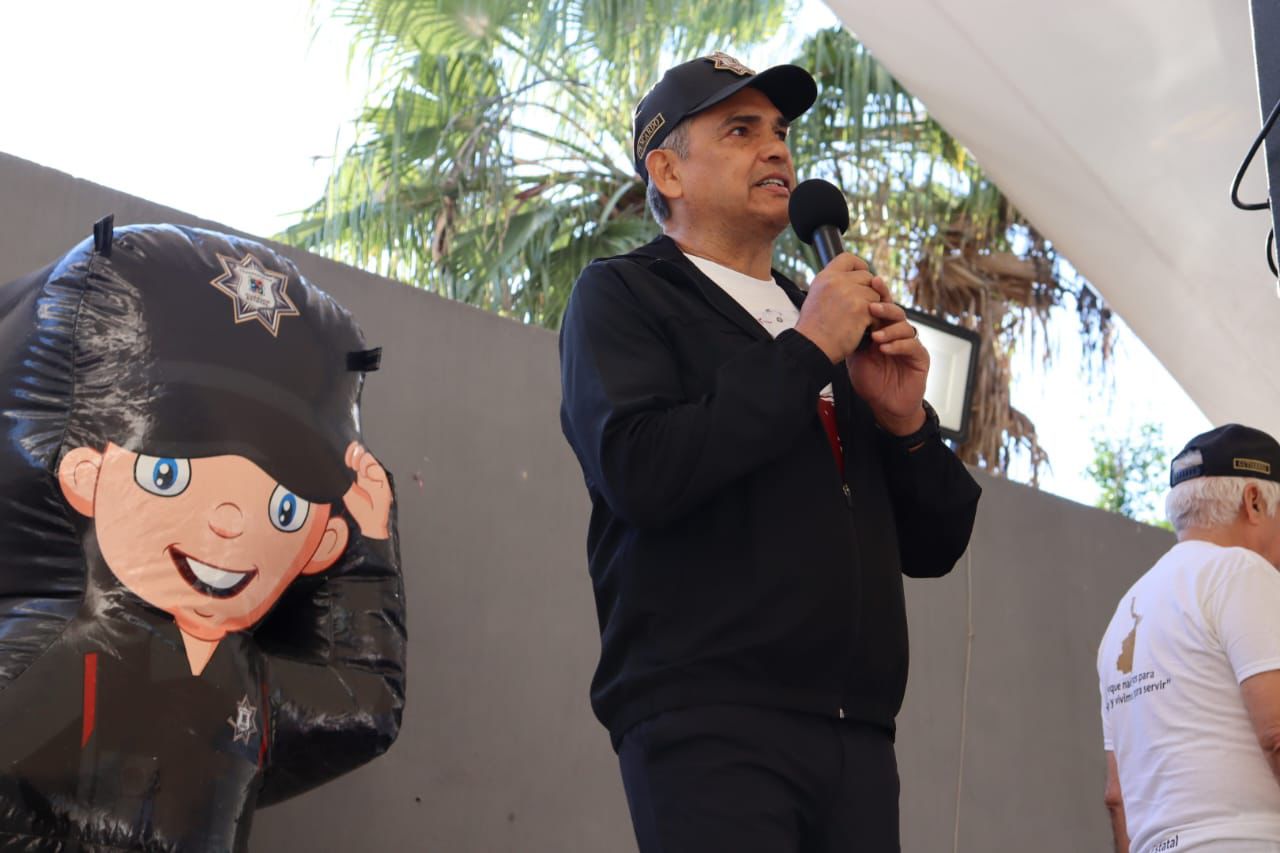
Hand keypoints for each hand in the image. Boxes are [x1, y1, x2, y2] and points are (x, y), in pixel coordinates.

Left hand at [342, 442, 391, 539]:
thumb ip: (342, 480)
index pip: (355, 457)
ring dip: (362, 460)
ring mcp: (375, 476)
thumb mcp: (346, 491)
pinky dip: (370, 468)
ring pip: (370, 459)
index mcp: (358, 475)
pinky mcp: (383, 480)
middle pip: (363, 454)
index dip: (350, 452)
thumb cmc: (360, 508)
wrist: (371, 521)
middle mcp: (367, 473)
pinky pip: (377, 469)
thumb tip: (333, 469)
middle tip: (350, 462)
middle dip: (355, 453)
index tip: (346, 453)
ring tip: (356, 468)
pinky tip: (364, 473)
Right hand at [794, 253, 884, 361]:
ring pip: (876, 294)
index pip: (848, 258)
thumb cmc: (813, 329)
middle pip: (867, 277)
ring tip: (861, 320)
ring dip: (873, 307)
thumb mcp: (816, 297)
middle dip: (869, 291)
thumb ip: (833, 286)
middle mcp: (837, 281)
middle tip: (864, 307)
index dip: (859, 265)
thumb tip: (851, 280)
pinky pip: (879, 310)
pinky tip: (865, 329)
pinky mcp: (861, 309)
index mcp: (825, 277)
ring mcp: (850, 294)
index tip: (862, 274)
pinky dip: (875, 321)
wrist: (811, 347)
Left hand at [847, 301, 929, 434]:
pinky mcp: (920, 358)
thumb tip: (840, 316)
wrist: (884, 406)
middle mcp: (898, 334)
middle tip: (872, 306)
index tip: (869, 282)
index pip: (882, 308)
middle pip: (896, 312)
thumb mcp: (856, 356)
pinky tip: (886, 348)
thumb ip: (853, 337)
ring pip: (905, 327)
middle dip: (884, 306)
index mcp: (883, 330)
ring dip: (889, 329)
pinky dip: (898, 345)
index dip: (878, 294)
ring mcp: (910, 345)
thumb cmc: (870, 381)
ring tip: (876, 336)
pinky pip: (912, 346)